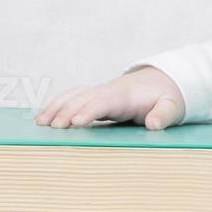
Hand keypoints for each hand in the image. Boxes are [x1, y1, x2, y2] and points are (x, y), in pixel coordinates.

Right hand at [34, 66, 185, 129]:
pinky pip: (69, 97)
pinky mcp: (92, 97)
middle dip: (67, 112)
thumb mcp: (171, 106)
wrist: (159, 83)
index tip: (75, 122)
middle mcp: (107, 91)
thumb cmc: (164, 98)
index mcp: (125, 96)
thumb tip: (154, 124)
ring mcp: (97, 93)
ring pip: (72, 96)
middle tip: (53, 128)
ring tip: (40, 123)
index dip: (89, 111)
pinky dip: (54, 105)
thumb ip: (164, 114)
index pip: (104, 102)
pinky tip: (42, 118)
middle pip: (82, 99)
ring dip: (55, 107)